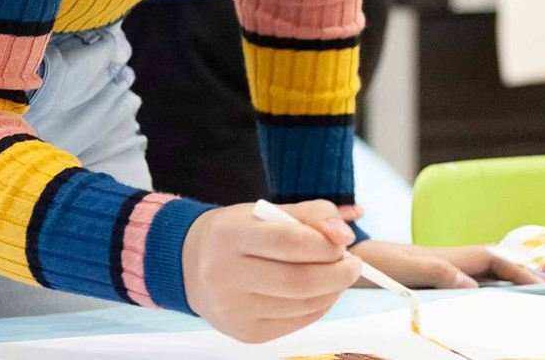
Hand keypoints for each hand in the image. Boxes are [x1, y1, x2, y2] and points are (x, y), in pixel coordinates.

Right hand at [182, 199, 362, 342]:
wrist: (192, 264)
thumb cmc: (237, 233)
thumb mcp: (265, 211)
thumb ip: (309, 214)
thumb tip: (346, 234)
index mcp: (229, 235)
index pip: (290, 241)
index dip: (326, 243)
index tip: (346, 240)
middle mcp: (225, 275)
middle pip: (299, 280)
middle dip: (337, 272)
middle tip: (353, 263)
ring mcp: (234, 309)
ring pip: (302, 304)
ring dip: (332, 290)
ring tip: (336, 274)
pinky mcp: (246, 333)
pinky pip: (297, 321)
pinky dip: (319, 306)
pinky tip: (320, 291)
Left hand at [349, 239, 544, 288]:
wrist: (342, 261)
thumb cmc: (369, 264)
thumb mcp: (402, 268)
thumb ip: (435, 271)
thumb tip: (473, 285)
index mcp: (445, 257)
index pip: (491, 260)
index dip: (517, 270)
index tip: (543, 283)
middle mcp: (445, 261)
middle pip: (492, 264)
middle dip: (521, 274)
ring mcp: (436, 270)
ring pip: (481, 274)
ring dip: (506, 282)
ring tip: (531, 296)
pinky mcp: (425, 281)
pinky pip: (464, 284)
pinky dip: (485, 289)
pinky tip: (488, 301)